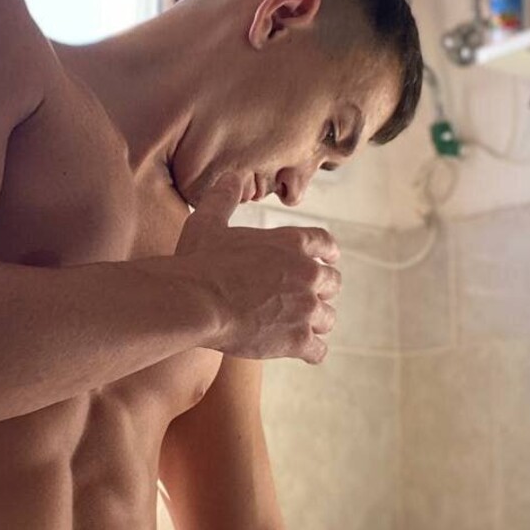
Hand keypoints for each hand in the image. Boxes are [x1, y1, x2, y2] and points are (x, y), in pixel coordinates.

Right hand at [175, 172, 340, 363]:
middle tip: (308, 300)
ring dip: (316, 323)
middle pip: (332, 282)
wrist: (196, 301)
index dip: (327, 253)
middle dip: (322, 291)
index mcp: (290, 242)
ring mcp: (305, 308)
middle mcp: (307, 273)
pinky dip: (311, 352)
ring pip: (328, 318)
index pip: (325, 243)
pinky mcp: (298, 339)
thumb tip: (230, 176)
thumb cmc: (199, 261)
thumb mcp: (208, 221)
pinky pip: (318, 351)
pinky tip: (301, 353)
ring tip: (302, 329)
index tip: (328, 259)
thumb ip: (223, 197)